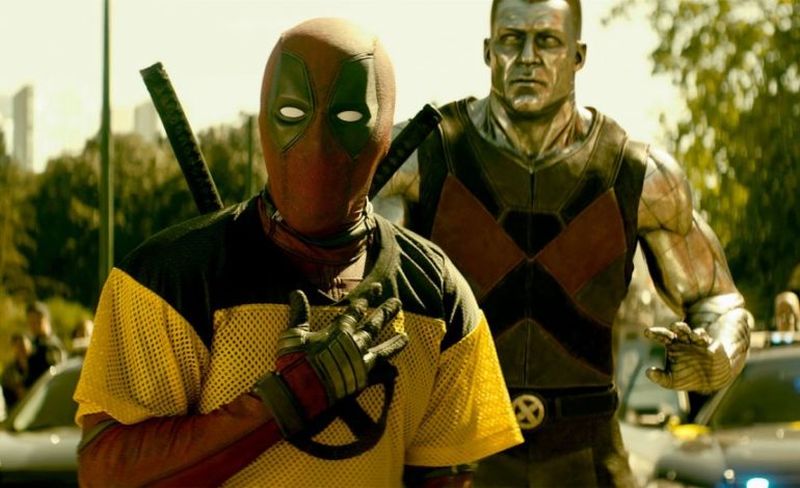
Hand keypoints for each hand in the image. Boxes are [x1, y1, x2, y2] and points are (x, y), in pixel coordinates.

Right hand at [254, 288, 407, 436]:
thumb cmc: (295, 360)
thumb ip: (299, 313)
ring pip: (383, 350)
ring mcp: (360, 362)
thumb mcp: (294, 333)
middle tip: (398, 303)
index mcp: (339, 330)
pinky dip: (387, 372)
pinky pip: (378, 374)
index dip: (367, 297)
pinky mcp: (361, 380)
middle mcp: (354, 343)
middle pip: (374, 325)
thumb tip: (296, 291)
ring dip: (394, 343)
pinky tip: (395, 370)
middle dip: (386, 312)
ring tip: (406, 337)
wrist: (301, 390)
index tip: (377, 287)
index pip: (356, 309)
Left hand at [644, 321, 731, 391]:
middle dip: (676, 327)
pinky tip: (701, 342)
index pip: (662, 336)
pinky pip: (706, 340)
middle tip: (672, 326)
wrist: (710, 383)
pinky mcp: (712, 346)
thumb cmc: (687, 378)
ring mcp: (698, 342)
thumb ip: (659, 377)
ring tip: (689, 334)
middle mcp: (685, 341)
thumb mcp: (671, 381)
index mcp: (673, 346)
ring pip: (693, 332)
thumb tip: (648, 372)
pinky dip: (703, 340)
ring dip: (691, 332)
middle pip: (678, 330)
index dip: (655, 333)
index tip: (646, 332)